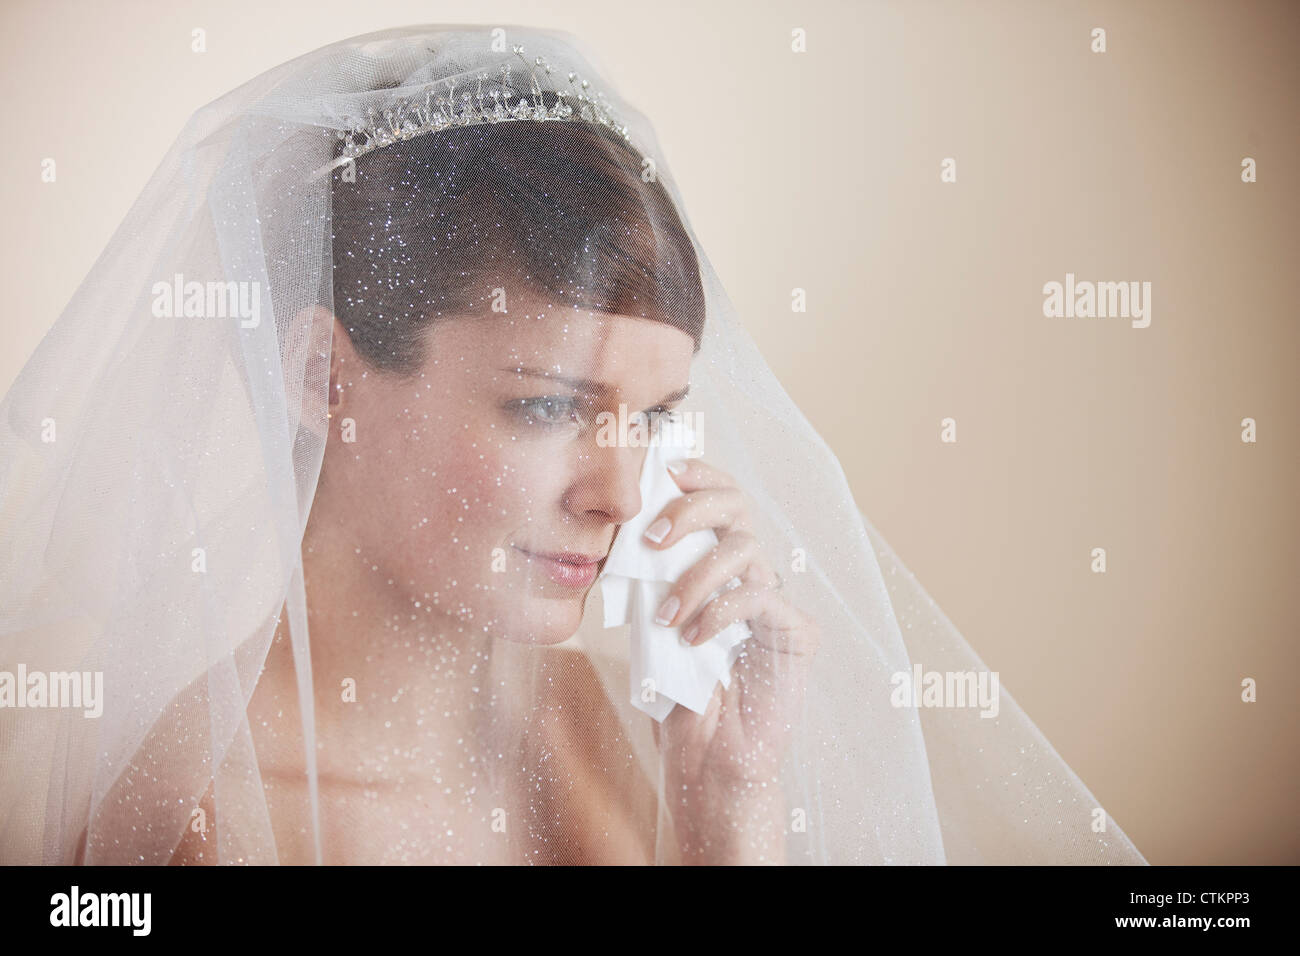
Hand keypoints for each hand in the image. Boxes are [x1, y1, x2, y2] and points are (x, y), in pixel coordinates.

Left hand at [641, 456, 819, 862]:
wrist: (706, 764)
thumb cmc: (675, 696)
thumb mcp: (650, 625)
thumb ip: (646, 579)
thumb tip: (618, 531)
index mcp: (721, 567)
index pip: (721, 500)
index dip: (700, 476)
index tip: (665, 470)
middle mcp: (754, 575)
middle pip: (738, 509)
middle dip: (694, 510)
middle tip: (654, 538)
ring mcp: (778, 603)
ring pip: (745, 551)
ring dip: (695, 577)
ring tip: (665, 616)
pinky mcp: (797, 635)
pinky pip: (760, 599)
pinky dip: (720, 612)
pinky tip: (693, 638)